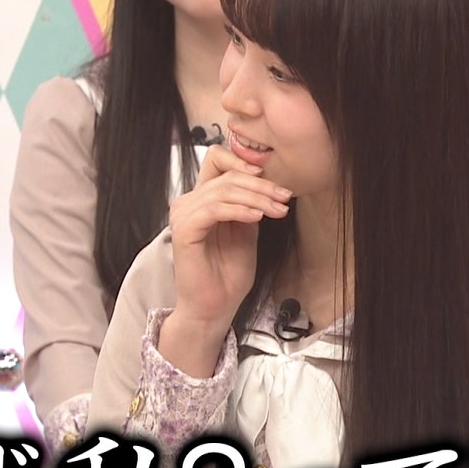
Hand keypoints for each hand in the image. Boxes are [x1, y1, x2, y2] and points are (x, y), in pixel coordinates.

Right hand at [167, 145, 290, 332]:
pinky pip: (215, 209)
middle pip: (226, 174)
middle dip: (261, 185)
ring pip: (224, 190)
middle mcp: (188, 203)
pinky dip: (240, 210)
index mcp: (201, 199)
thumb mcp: (246, 230)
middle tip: (284, 196)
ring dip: (257, 198)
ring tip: (277, 210)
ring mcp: (183, 215)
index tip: (273, 179)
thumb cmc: (228, 274)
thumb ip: (249, 204)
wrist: (215, 307)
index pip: (217, 160)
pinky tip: (258, 217)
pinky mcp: (184, 230)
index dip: (243, 161)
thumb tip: (266, 182)